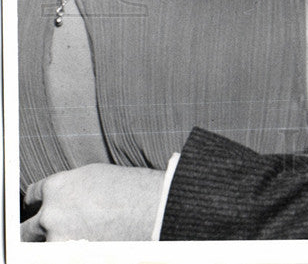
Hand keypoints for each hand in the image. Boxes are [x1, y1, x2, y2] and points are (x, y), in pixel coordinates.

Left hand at [21, 164, 163, 240]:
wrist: (157, 210)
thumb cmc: (135, 190)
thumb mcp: (97, 176)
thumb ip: (71, 189)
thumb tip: (63, 200)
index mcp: (58, 187)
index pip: (32, 196)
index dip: (37, 203)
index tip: (41, 208)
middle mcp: (52, 213)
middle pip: (27, 228)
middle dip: (34, 230)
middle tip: (48, 231)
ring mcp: (59, 238)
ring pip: (42, 247)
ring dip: (56, 243)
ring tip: (78, 236)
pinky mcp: (69, 256)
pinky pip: (60, 254)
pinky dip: (71, 251)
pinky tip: (88, 244)